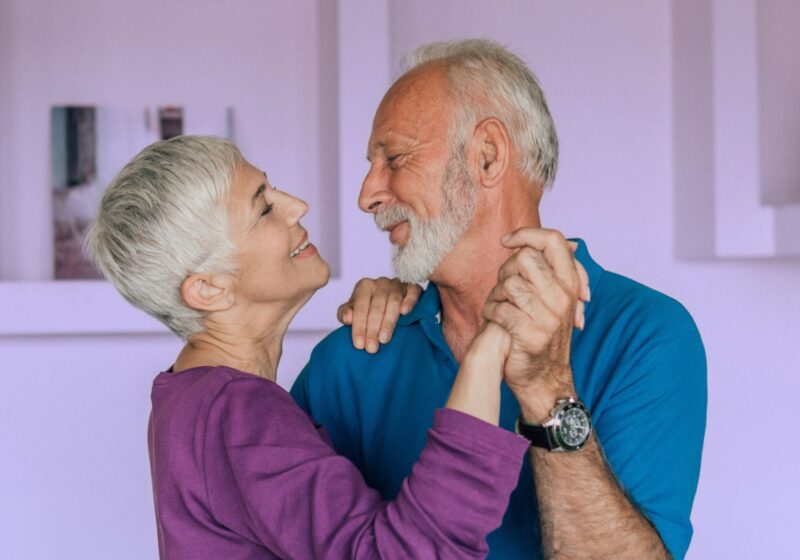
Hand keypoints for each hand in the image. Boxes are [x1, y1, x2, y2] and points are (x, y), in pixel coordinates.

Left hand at [338, 277, 421, 352]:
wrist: (388, 298)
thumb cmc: (368, 306)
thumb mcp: (353, 309)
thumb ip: (345, 313)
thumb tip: (347, 318)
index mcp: (364, 286)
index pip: (360, 307)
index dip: (359, 326)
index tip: (359, 344)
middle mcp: (381, 283)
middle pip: (376, 307)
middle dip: (373, 329)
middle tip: (372, 348)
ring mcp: (397, 284)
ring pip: (393, 301)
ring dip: (388, 321)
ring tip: (384, 339)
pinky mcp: (412, 286)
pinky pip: (412, 291)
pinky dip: (409, 301)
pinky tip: (405, 312)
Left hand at [482, 228, 589, 420]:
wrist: (544, 378)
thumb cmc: (543, 333)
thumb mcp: (557, 299)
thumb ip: (555, 271)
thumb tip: (571, 244)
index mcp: (570, 283)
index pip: (554, 240)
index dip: (527, 234)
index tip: (507, 241)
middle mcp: (563, 297)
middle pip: (524, 258)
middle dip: (505, 270)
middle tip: (504, 288)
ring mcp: (549, 316)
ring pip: (509, 284)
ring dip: (496, 295)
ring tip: (498, 306)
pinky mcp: (531, 333)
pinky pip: (500, 309)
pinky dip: (490, 312)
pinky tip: (494, 319)